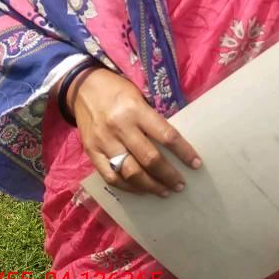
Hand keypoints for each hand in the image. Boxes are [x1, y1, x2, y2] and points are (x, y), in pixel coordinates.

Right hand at [69, 68, 201, 196]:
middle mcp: (120, 127)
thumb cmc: (116, 89)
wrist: (82, 87)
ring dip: (151, 186)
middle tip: (180, 185)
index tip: (196, 164)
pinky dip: (128, 187)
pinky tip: (141, 190)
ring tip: (164, 191)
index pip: (166, 135)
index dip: (183, 152)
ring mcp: (104, 142)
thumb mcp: (138, 96)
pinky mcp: (92, 152)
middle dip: (168, 176)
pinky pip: (111, 177)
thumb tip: (172, 144)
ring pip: (131, 173)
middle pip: (149, 159)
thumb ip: (152, 119)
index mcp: (135, 109)